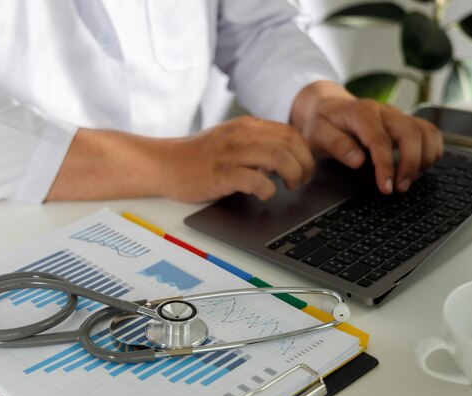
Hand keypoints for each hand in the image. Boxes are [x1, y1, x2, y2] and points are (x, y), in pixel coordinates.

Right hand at [46, 118, 313, 202]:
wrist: (164, 163)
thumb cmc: (197, 158)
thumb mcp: (231, 142)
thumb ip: (257, 145)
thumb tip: (286, 158)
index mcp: (247, 126)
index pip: (291, 133)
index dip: (306, 152)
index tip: (306, 168)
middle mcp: (242, 135)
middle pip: (291, 144)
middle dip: (305, 165)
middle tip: (302, 181)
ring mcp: (231, 153)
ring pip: (280, 157)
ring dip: (293, 174)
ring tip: (290, 186)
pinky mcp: (221, 173)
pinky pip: (256, 180)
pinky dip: (268, 189)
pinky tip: (264, 194)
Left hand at [292, 81, 443, 193]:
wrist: (328, 108)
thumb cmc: (323, 123)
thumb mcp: (318, 135)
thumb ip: (337, 145)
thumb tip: (358, 161)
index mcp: (361, 112)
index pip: (380, 140)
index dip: (386, 166)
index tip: (386, 187)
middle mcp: (384, 111)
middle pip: (410, 134)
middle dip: (410, 164)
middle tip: (400, 188)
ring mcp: (397, 116)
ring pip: (425, 131)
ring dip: (424, 158)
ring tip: (409, 179)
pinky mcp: (405, 122)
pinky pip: (429, 132)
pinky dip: (431, 150)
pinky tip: (418, 167)